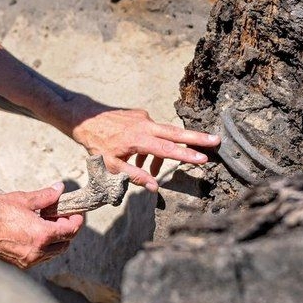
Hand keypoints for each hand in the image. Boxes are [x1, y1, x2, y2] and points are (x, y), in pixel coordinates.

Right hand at [0, 183, 83, 268]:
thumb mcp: (22, 199)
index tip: (76, 213)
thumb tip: (59, 190)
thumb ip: (45, 197)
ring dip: (55, 240)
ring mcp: (27, 261)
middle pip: (64, 244)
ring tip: (47, 224)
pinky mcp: (18, 264)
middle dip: (67, 230)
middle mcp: (37, 252)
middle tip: (62, 216)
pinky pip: (39, 257)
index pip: (70, 231)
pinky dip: (43, 247)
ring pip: (52, 253)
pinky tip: (35, 233)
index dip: (76, 221)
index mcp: (41, 235)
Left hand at [71, 108, 220, 191]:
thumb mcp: (112, 166)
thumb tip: (154, 186)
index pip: (168, 149)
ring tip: (150, 170)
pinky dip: (151, 146)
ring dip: (164, 152)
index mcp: (139, 139)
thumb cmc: (97, 144)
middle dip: (197, 138)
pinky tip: (139, 158)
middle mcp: (145, 125)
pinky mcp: (141, 115)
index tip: (204, 157)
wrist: (85, 119)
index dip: (186, 155)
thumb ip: (134, 176)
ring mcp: (144, 118)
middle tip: (217, 140)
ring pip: (164, 135)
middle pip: (176, 133)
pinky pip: (153, 132)